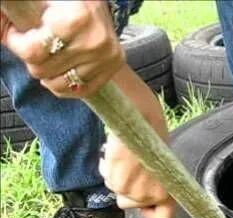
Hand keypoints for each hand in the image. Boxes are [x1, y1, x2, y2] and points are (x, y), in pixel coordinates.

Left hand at [2, 0, 123, 97]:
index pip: (33, 51)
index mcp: (76, 19)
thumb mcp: (41, 2)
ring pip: (60, 84)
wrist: (96, 4)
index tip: (16, 33)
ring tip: (48, 58)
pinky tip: (60, 72)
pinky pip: (81, 91)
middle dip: (32, 59)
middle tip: (34, 45)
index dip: (17, 43)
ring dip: (48, 74)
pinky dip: (65, 86)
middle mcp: (95, 41)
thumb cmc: (64, 2)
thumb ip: (19, 13)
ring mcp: (107, 57)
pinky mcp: (113, 67)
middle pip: (44, 70)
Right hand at [100, 134, 176, 217]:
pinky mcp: (117, 179)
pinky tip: (115, 153)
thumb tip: (143, 196)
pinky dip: (108, 167)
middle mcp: (151, 195)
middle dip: (126, 188)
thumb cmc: (152, 135)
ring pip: (116, 190)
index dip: (150, 214)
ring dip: (116, 175)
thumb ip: (155, 183)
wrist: (139, 115)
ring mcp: (133, 189)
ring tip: (124, 158)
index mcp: (168, 191)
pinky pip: (107, 178)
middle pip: (128, 203)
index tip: (144, 204)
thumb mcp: (162, 165)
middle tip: (131, 168)